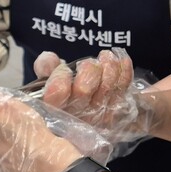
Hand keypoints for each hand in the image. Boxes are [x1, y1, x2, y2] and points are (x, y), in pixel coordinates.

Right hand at [34, 48, 156, 144]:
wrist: (82, 110)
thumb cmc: (62, 93)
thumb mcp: (48, 79)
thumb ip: (46, 67)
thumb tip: (49, 57)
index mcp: (53, 107)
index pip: (57, 94)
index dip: (61, 79)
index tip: (64, 69)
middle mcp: (76, 114)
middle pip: (84, 90)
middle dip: (88, 70)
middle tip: (90, 63)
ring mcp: (98, 115)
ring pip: (106, 87)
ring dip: (109, 67)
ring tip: (106, 57)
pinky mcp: (117, 111)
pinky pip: (124, 88)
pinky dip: (124, 72)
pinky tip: (122, 60)